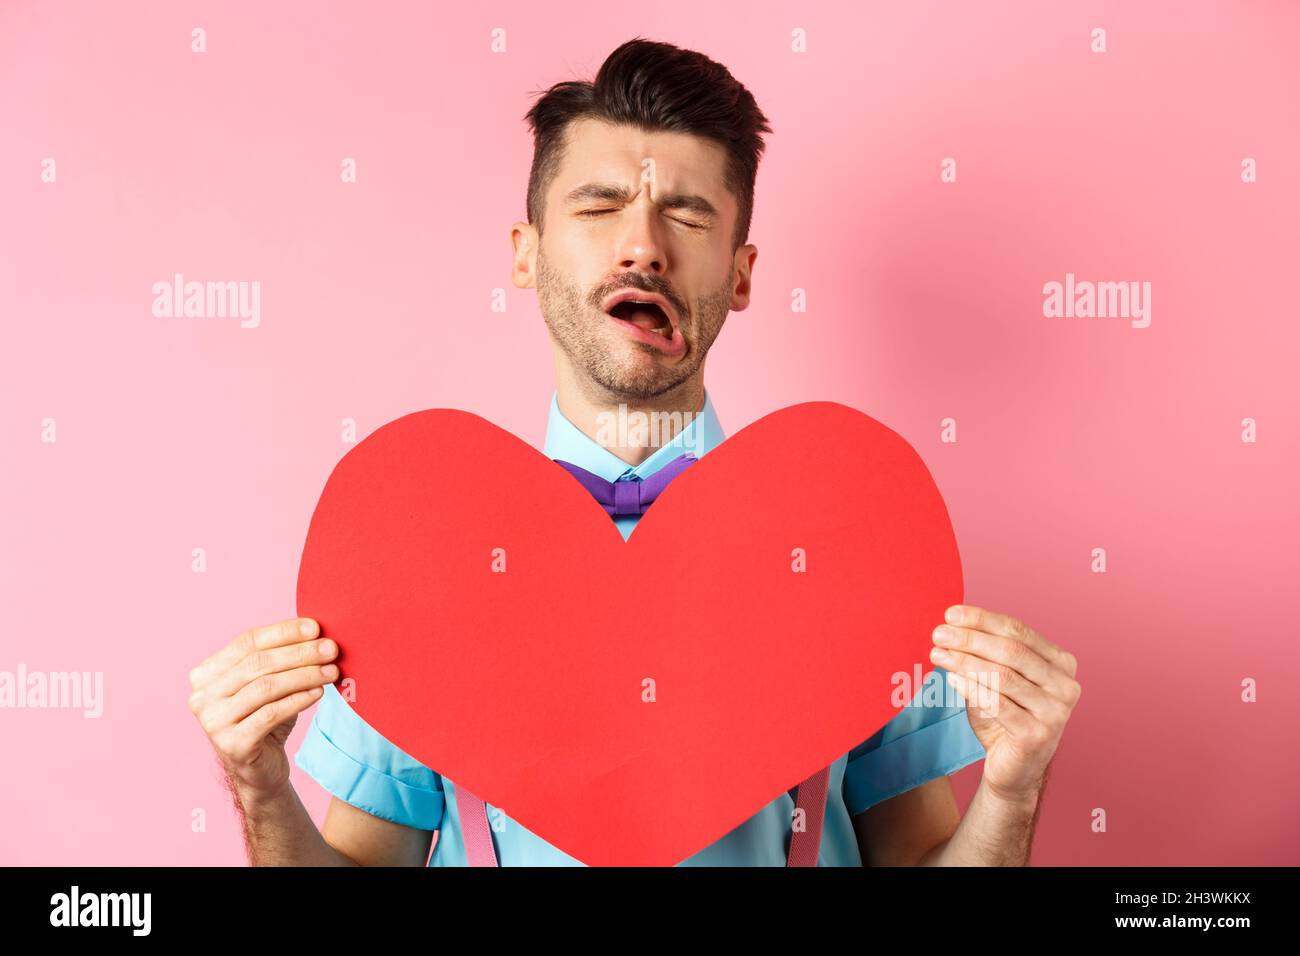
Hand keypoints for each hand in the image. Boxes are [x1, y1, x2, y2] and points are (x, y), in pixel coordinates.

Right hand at [188, 617, 338, 796]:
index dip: (283, 632)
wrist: (259, 769)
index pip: (247, 642)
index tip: (315, 627)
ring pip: (265, 687)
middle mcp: (202, 696)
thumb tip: (316, 633)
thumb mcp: (268, 683)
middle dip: (299, 653)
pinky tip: (318, 692)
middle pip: (257, 664)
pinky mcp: (232, 744)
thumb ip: (280, 658)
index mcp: (206, 673)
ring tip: (331, 671)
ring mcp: (213, 721)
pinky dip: (298, 700)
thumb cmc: (265, 718)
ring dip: (304, 675)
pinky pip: (271, 714)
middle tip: (331, 649)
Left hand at [929, 605, 1080, 806]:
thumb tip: (951, 625)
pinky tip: (951, 678)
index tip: (951, 614)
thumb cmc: (1004, 717)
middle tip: (939, 633)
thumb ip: (984, 654)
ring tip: (938, 654)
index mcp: (1061, 663)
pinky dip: (972, 688)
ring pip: (1003, 676)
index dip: (983, 619)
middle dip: (970, 638)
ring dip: (965, 661)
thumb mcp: (996, 680)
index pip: (1019, 631)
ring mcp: (1055, 712)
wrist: (1013, 770)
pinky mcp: (1037, 735)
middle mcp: (1066, 685)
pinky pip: (998, 704)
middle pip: (1011, 650)